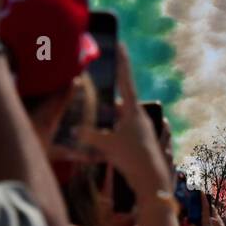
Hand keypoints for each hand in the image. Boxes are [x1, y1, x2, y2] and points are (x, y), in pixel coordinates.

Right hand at [82, 44, 168, 198]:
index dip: (122, 62)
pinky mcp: (143, 143)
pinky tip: (104, 142)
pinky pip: (125, 132)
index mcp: (133, 111)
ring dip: (110, 120)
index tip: (120, 45)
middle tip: (95, 96)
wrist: (152, 181)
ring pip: (123, 119)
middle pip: (121, 102)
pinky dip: (115, 134)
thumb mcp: (106, 145)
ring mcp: (143, 130)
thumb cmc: (131, 158)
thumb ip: (89, 136)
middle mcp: (140, 117)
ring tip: (95, 122)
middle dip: (108, 101)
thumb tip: (74, 131)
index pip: (125, 80)